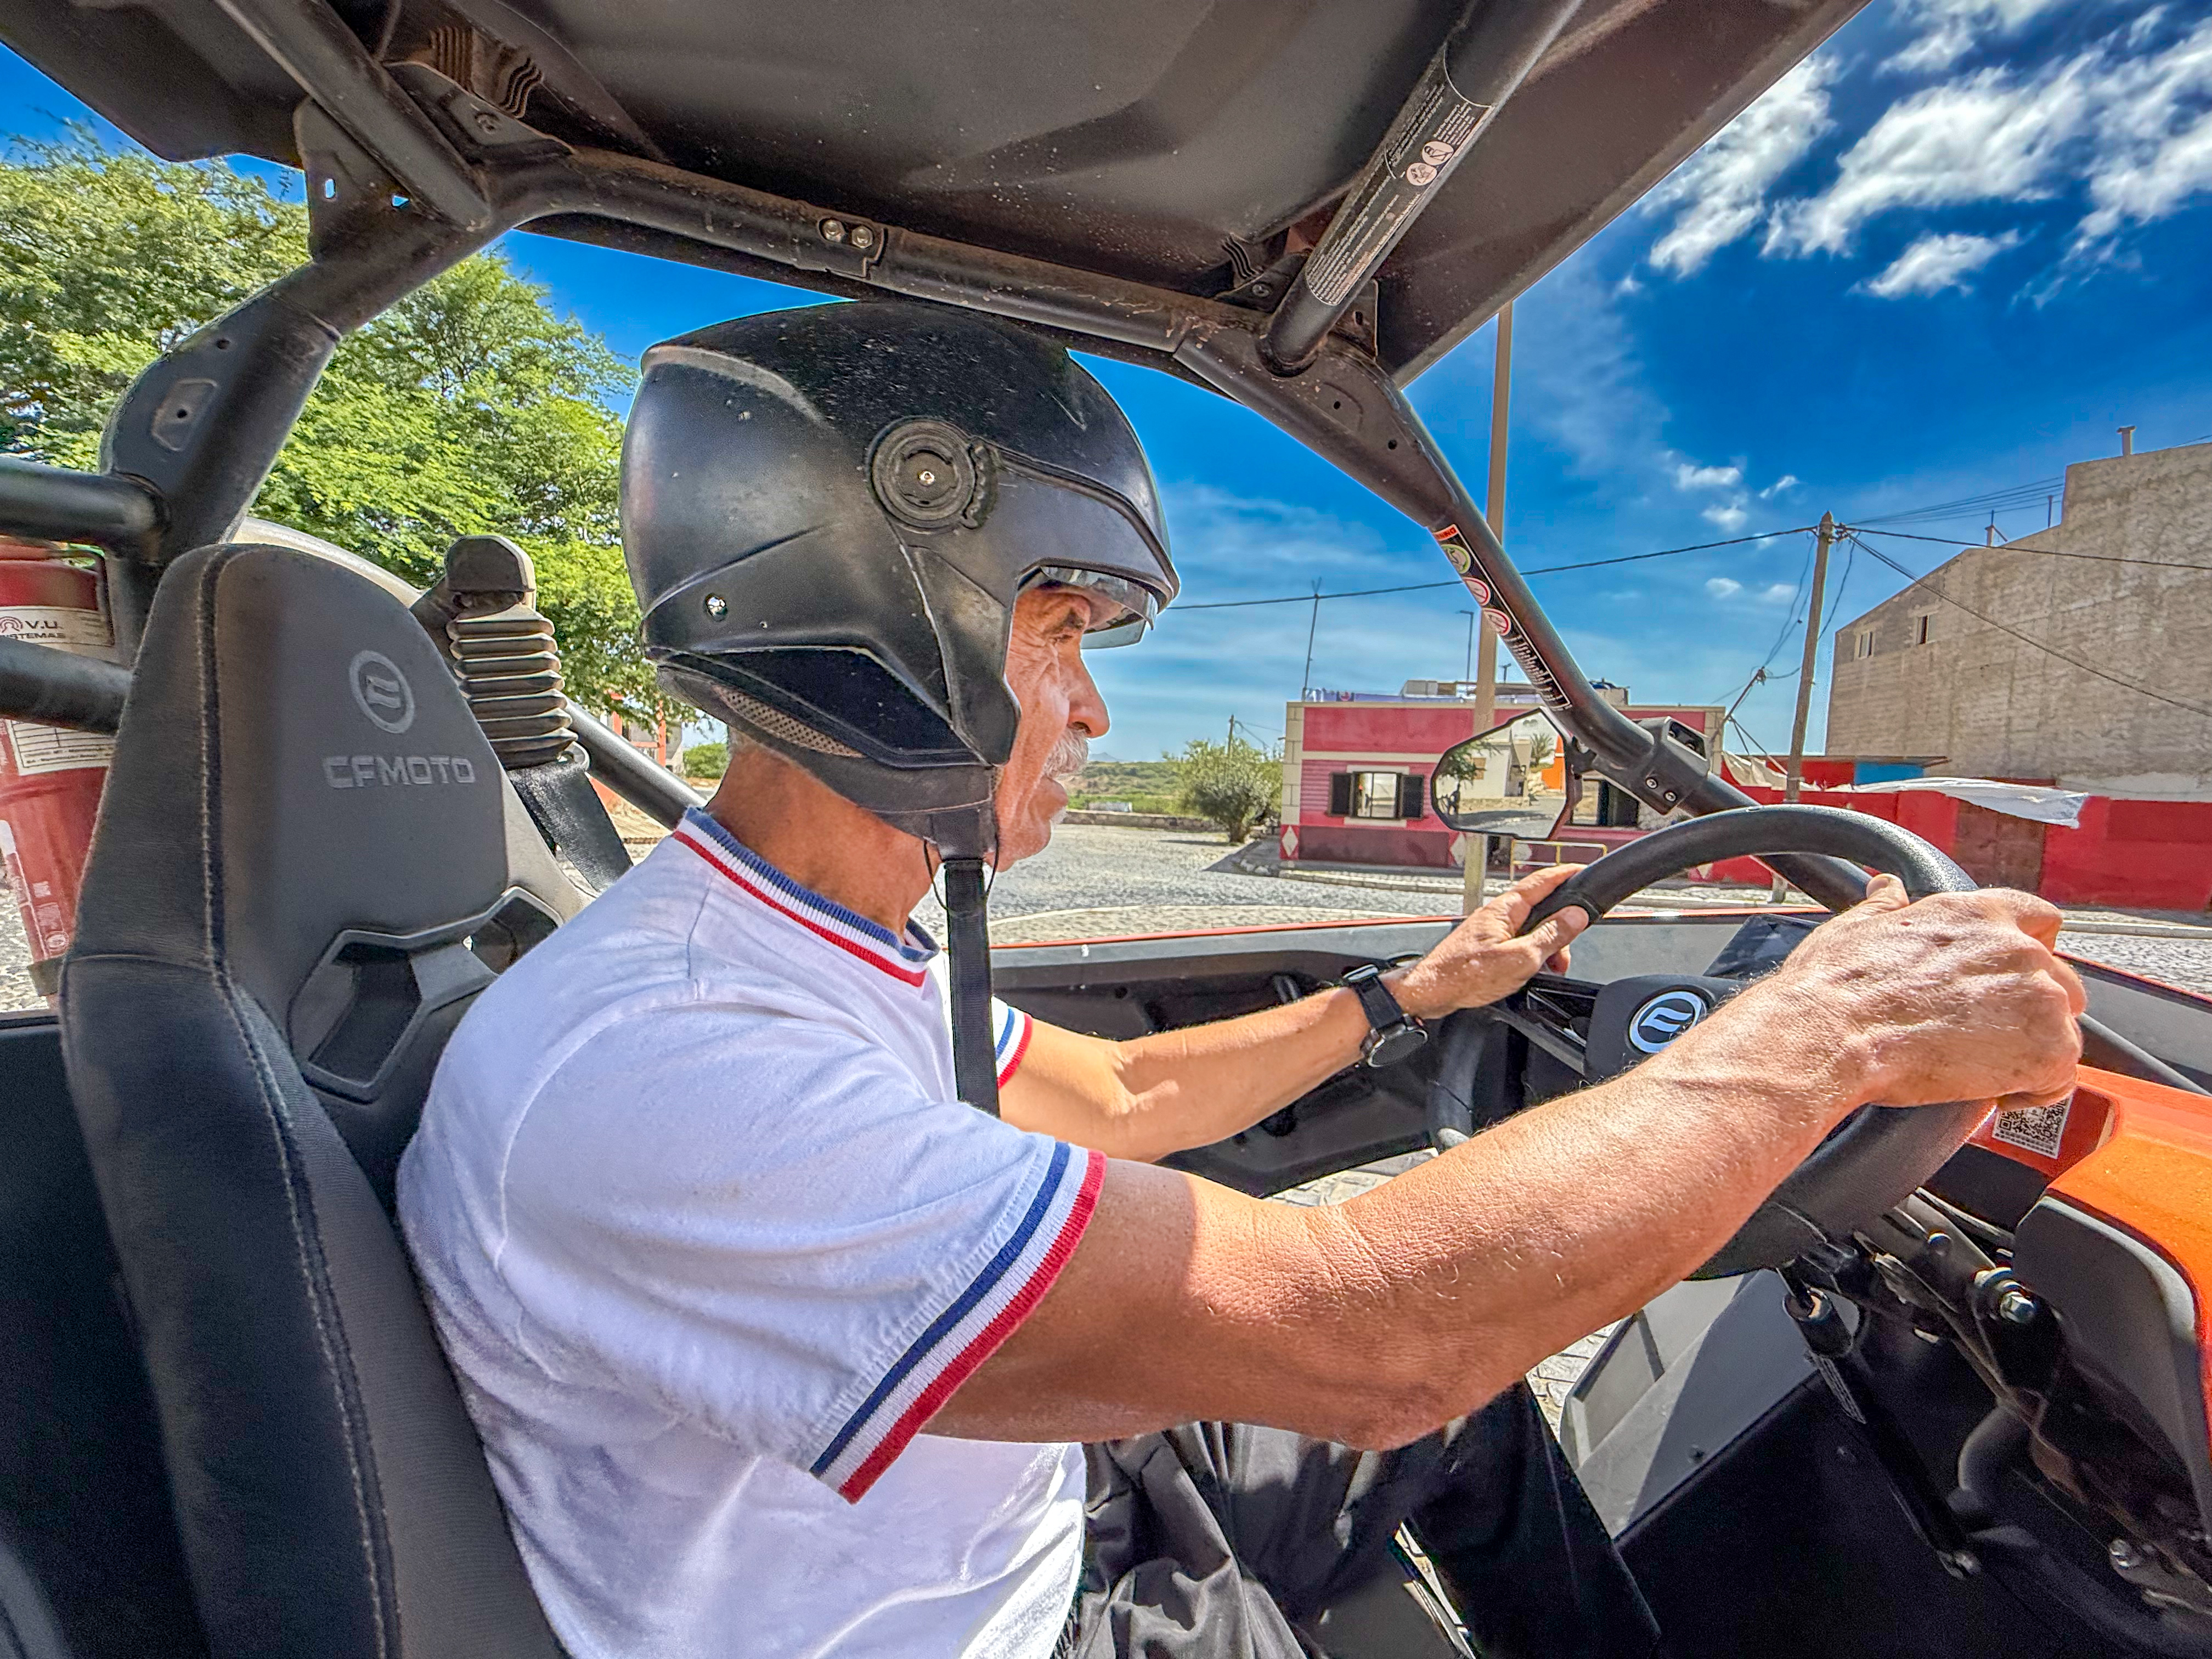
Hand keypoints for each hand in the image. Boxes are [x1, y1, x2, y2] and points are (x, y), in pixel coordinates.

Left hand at [1388, 863, 1589, 1020]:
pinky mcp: (1486, 946)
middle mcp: (1497, 914)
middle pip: (1541, 909)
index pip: (1541, 881)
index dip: (1565, 874)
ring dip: (1546, 947)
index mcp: (1505, 909)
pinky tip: (1529, 972)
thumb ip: (1551, 935)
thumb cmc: (1464, 975)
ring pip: (1531, 929)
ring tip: (1547, 968)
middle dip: (1560, 930)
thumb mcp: (1521, 958)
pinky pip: (1518, 943)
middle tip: (1565, 955)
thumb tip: (1575, 915)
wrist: (1431, 992)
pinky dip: (1531, 955)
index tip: (1582, 870)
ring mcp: (1491, 930)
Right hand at [1747, 873, 2083, 1112]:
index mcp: (1977, 915)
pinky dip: (2035, 1090)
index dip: (2030, 951)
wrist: (1832, 1035)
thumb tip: (1886, 890)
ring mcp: (2039, 998)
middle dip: (2030, 1011)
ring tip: (1982, 1071)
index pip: (2042, 920)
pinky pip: (2062, 1076)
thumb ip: (1885, 906)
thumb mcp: (1856, 928)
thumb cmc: (1836, 987)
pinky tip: (1993, 1093)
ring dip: (2031, 1051)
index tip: (2009, 979)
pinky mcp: (2046, 1049)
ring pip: (2063, 1030)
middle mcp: (2018, 949)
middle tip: (1984, 1036)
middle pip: (2060, 982)